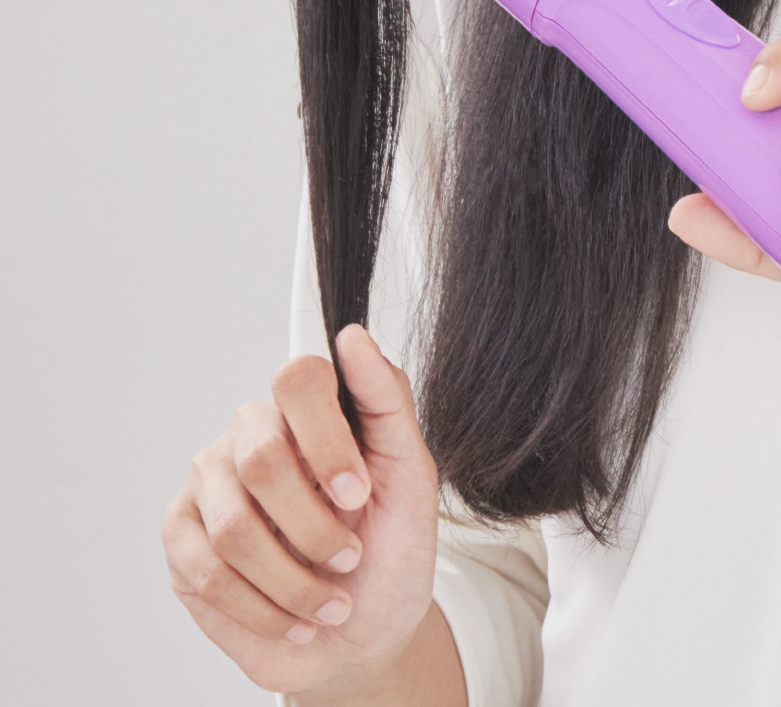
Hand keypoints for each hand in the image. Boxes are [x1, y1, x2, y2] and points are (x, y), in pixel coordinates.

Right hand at [162, 325, 448, 700]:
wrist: (364, 634)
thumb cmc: (389, 548)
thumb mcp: (411, 474)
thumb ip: (387, 400)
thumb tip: (353, 336)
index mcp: (309, 409)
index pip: (299, 379)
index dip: (328, 442)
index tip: (358, 492)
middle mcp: (251, 433)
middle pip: (263, 458)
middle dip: (315, 526)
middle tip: (349, 556)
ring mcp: (209, 484)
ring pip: (235, 528)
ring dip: (294, 580)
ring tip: (328, 598)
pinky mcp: (181, 540)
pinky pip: (209, 574)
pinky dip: (263, 608)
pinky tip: (294, 617)